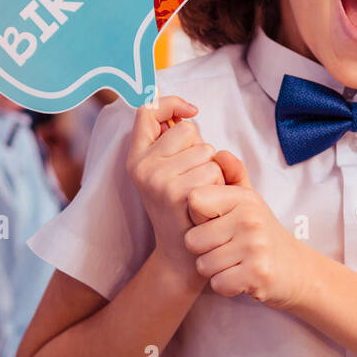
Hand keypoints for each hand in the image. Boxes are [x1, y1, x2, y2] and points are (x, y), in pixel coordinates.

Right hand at [125, 96, 224, 285]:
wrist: (185, 252)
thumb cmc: (186, 207)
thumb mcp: (174, 170)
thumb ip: (178, 140)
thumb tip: (189, 112)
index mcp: (137, 157)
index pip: (147, 111)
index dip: (171, 103)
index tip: (191, 110)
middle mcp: (141, 166)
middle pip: (187, 130)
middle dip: (201, 150)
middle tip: (193, 179)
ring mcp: (156, 179)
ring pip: (205, 150)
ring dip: (213, 169)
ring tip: (201, 192)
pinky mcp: (175, 192)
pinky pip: (214, 168)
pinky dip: (219, 183)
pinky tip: (207, 202)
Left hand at [183, 150, 314, 308]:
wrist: (298, 270)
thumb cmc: (264, 234)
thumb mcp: (251, 202)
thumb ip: (233, 177)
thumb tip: (219, 153)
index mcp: (244, 198)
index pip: (193, 201)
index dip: (198, 217)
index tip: (216, 222)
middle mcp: (250, 219)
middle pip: (192, 240)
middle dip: (205, 250)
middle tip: (228, 248)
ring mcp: (255, 247)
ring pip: (203, 265)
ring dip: (215, 269)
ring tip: (235, 262)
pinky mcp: (257, 274)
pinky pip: (218, 283)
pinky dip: (226, 285)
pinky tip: (241, 277)